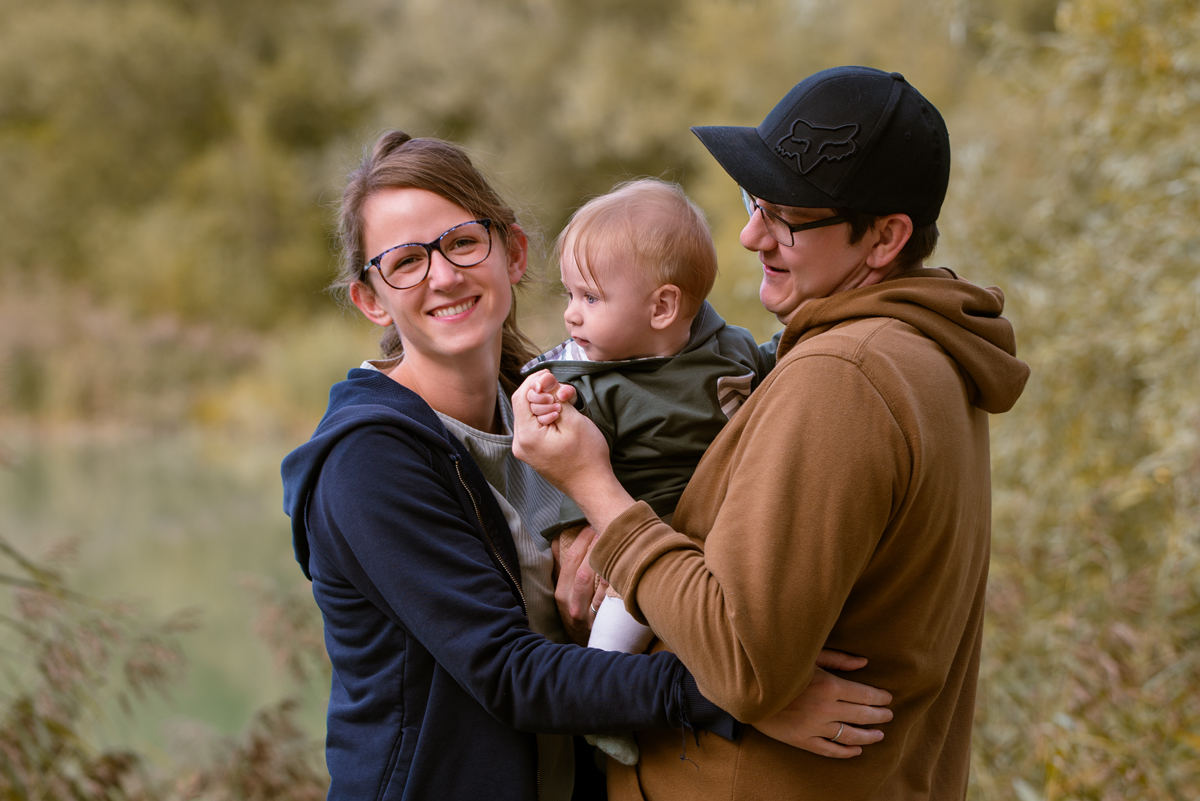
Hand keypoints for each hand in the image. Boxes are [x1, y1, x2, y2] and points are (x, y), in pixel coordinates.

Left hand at [512, 371, 613, 499]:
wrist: (593, 487)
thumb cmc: (587, 457)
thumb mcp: (573, 420)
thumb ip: (556, 397)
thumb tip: (544, 379)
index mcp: (527, 436)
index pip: (521, 396)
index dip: (535, 381)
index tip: (551, 376)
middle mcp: (520, 444)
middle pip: (523, 405)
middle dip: (543, 392)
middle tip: (564, 393)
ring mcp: (525, 449)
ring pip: (530, 414)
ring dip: (546, 404)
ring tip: (566, 405)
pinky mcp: (533, 452)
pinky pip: (534, 426)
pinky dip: (546, 416)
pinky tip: (561, 416)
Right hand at [552, 525, 608, 644]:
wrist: (584, 645)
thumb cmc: (576, 613)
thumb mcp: (565, 593)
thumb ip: (563, 569)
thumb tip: (558, 539)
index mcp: (561, 591)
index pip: (570, 559)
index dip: (582, 540)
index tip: (592, 524)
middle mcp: (570, 602)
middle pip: (583, 569)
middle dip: (597, 547)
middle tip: (609, 528)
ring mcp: (585, 613)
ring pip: (597, 583)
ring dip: (608, 561)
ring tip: (619, 542)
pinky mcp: (600, 620)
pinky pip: (609, 597)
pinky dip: (615, 580)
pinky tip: (625, 565)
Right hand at [751, 649, 892, 757]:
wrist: (747, 688)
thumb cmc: (779, 666)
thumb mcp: (808, 656)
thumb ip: (838, 659)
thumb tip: (864, 662)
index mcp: (829, 686)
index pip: (865, 695)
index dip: (880, 697)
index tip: (888, 697)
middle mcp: (825, 709)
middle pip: (862, 716)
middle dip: (880, 715)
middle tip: (889, 715)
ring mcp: (814, 727)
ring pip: (850, 736)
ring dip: (869, 736)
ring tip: (880, 734)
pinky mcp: (802, 740)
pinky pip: (830, 750)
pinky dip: (846, 752)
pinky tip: (857, 750)